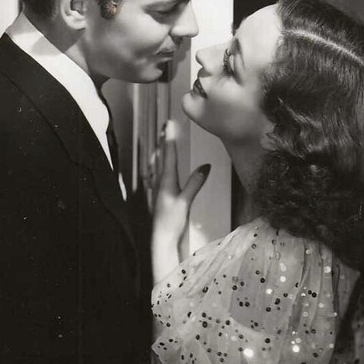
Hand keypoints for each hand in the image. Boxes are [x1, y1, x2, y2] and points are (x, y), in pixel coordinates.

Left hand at [151, 121, 209, 283]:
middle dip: (164, 140)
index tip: (170, 123)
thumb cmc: (172, 222)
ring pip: (158, 164)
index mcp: (166, 181)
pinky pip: (158, 174)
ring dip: (160, 150)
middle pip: (161, 156)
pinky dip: (159, 164)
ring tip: (161, 139)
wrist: (161, 240)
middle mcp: (160, 182)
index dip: (170, 138)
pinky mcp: (160, 196)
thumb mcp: (185, 202)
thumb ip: (195, 183)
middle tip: (165, 125)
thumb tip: (206, 166)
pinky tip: (159, 166)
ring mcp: (158, 189)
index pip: (169, 155)